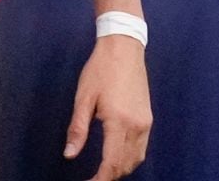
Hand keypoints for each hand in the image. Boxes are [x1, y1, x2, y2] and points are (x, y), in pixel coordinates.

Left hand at [64, 34, 151, 179]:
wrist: (124, 49)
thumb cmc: (99, 70)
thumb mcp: (83, 98)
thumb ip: (77, 129)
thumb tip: (69, 154)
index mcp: (119, 122)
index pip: (112, 162)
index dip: (101, 178)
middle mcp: (137, 126)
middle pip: (126, 164)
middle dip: (111, 175)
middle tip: (93, 178)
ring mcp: (146, 123)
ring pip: (137, 158)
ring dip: (121, 168)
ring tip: (103, 171)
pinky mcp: (148, 119)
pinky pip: (142, 147)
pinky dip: (130, 157)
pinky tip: (117, 155)